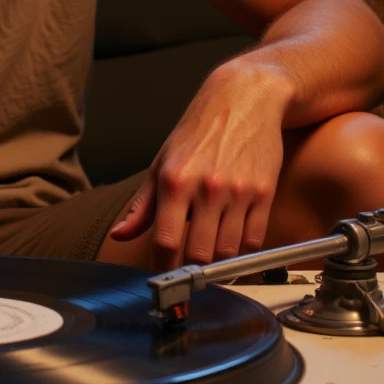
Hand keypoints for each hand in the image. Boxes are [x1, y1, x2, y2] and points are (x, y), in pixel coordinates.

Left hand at [106, 64, 288, 271]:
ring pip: (228, 252)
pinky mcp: (264, 193)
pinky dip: (243, 255)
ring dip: (219, 268)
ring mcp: (238, 191)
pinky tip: (233, 251)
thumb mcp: (162, 162)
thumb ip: (142, 205)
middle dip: (192, 274)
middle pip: (199, 254)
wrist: (245, 99)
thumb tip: (119, 234)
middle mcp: (206, 187)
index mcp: (174, 180)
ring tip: (210, 267)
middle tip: (188, 281)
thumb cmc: (199, 130)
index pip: (164, 242)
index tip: (163, 285)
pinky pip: (254, 241)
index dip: (163, 271)